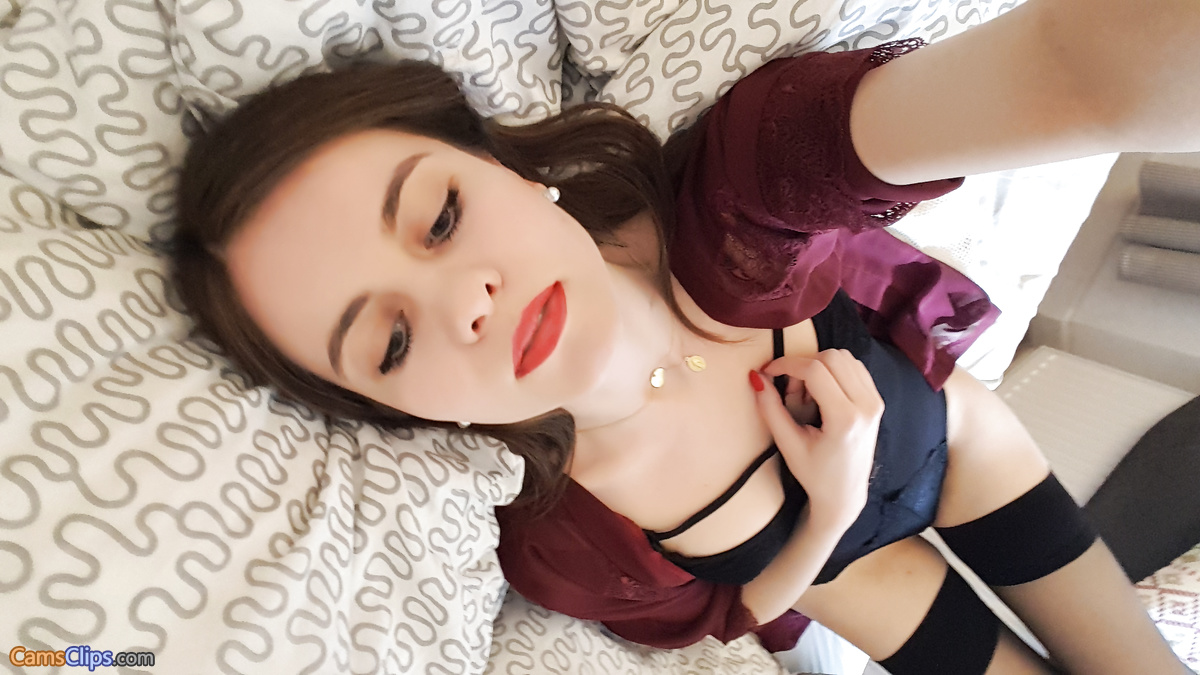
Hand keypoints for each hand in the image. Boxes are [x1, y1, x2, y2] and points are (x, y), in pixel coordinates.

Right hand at [750, 349, 882, 530]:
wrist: (845, 494)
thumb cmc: (816, 475)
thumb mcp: (788, 445)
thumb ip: (771, 409)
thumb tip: (757, 378)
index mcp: (845, 419)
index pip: (815, 370)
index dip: (787, 364)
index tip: (769, 371)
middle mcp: (866, 405)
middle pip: (831, 357)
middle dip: (803, 364)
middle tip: (790, 388)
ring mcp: (875, 401)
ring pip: (845, 357)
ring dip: (819, 365)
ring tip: (807, 391)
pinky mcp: (877, 400)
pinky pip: (855, 367)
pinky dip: (834, 369)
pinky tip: (822, 391)